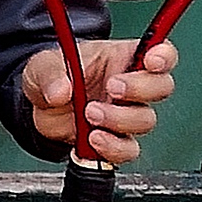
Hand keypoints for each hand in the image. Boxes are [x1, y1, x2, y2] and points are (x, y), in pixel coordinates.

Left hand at [23, 39, 177, 164]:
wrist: (38, 108)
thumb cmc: (51, 77)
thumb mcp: (43, 65)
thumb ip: (50, 73)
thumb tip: (60, 91)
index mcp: (122, 57)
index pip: (159, 52)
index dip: (163, 57)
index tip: (150, 62)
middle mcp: (131, 86)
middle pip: (161, 87)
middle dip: (140, 89)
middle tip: (112, 89)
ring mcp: (125, 114)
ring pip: (145, 120)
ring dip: (119, 119)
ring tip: (89, 114)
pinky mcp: (115, 139)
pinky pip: (127, 149)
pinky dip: (112, 147)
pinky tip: (92, 139)